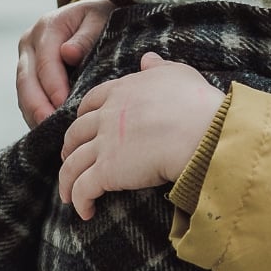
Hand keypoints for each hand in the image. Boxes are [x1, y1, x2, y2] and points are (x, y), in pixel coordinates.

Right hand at [16, 0, 114, 127]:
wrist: (88, 15)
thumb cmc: (98, 17)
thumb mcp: (98, 18)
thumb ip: (85, 35)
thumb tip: (68, 53)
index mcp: (48, 27)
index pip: (46, 62)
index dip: (53, 86)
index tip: (63, 105)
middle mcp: (30, 41)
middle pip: (27, 80)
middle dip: (37, 106)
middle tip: (50, 126)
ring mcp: (25, 57)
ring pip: (23, 91)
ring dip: (33, 113)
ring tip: (47, 132)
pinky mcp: (27, 71)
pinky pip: (26, 95)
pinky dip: (34, 112)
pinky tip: (46, 128)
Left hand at [58, 52, 225, 219]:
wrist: (203, 131)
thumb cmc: (197, 102)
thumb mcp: (179, 74)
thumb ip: (158, 67)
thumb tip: (147, 59)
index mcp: (122, 91)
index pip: (91, 102)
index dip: (83, 115)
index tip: (84, 125)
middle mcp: (108, 116)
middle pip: (76, 132)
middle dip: (70, 147)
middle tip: (71, 157)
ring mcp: (105, 144)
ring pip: (73, 164)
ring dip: (67, 180)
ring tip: (69, 193)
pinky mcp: (107, 171)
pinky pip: (83, 188)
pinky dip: (79, 200)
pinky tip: (85, 211)